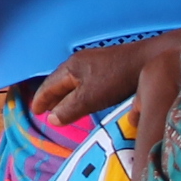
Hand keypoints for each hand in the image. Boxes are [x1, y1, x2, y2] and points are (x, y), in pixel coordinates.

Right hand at [29, 30, 177, 124]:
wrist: (146, 60)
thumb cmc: (115, 80)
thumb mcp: (89, 99)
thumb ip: (68, 109)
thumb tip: (51, 119)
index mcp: (70, 68)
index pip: (48, 86)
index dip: (41, 100)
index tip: (35, 112)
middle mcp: (77, 62)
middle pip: (58, 81)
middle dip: (50, 96)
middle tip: (45, 111)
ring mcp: (91, 61)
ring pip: (70, 80)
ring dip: (63, 94)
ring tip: (60, 106)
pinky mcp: (105, 64)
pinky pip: (81, 79)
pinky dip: (75, 90)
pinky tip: (82, 95)